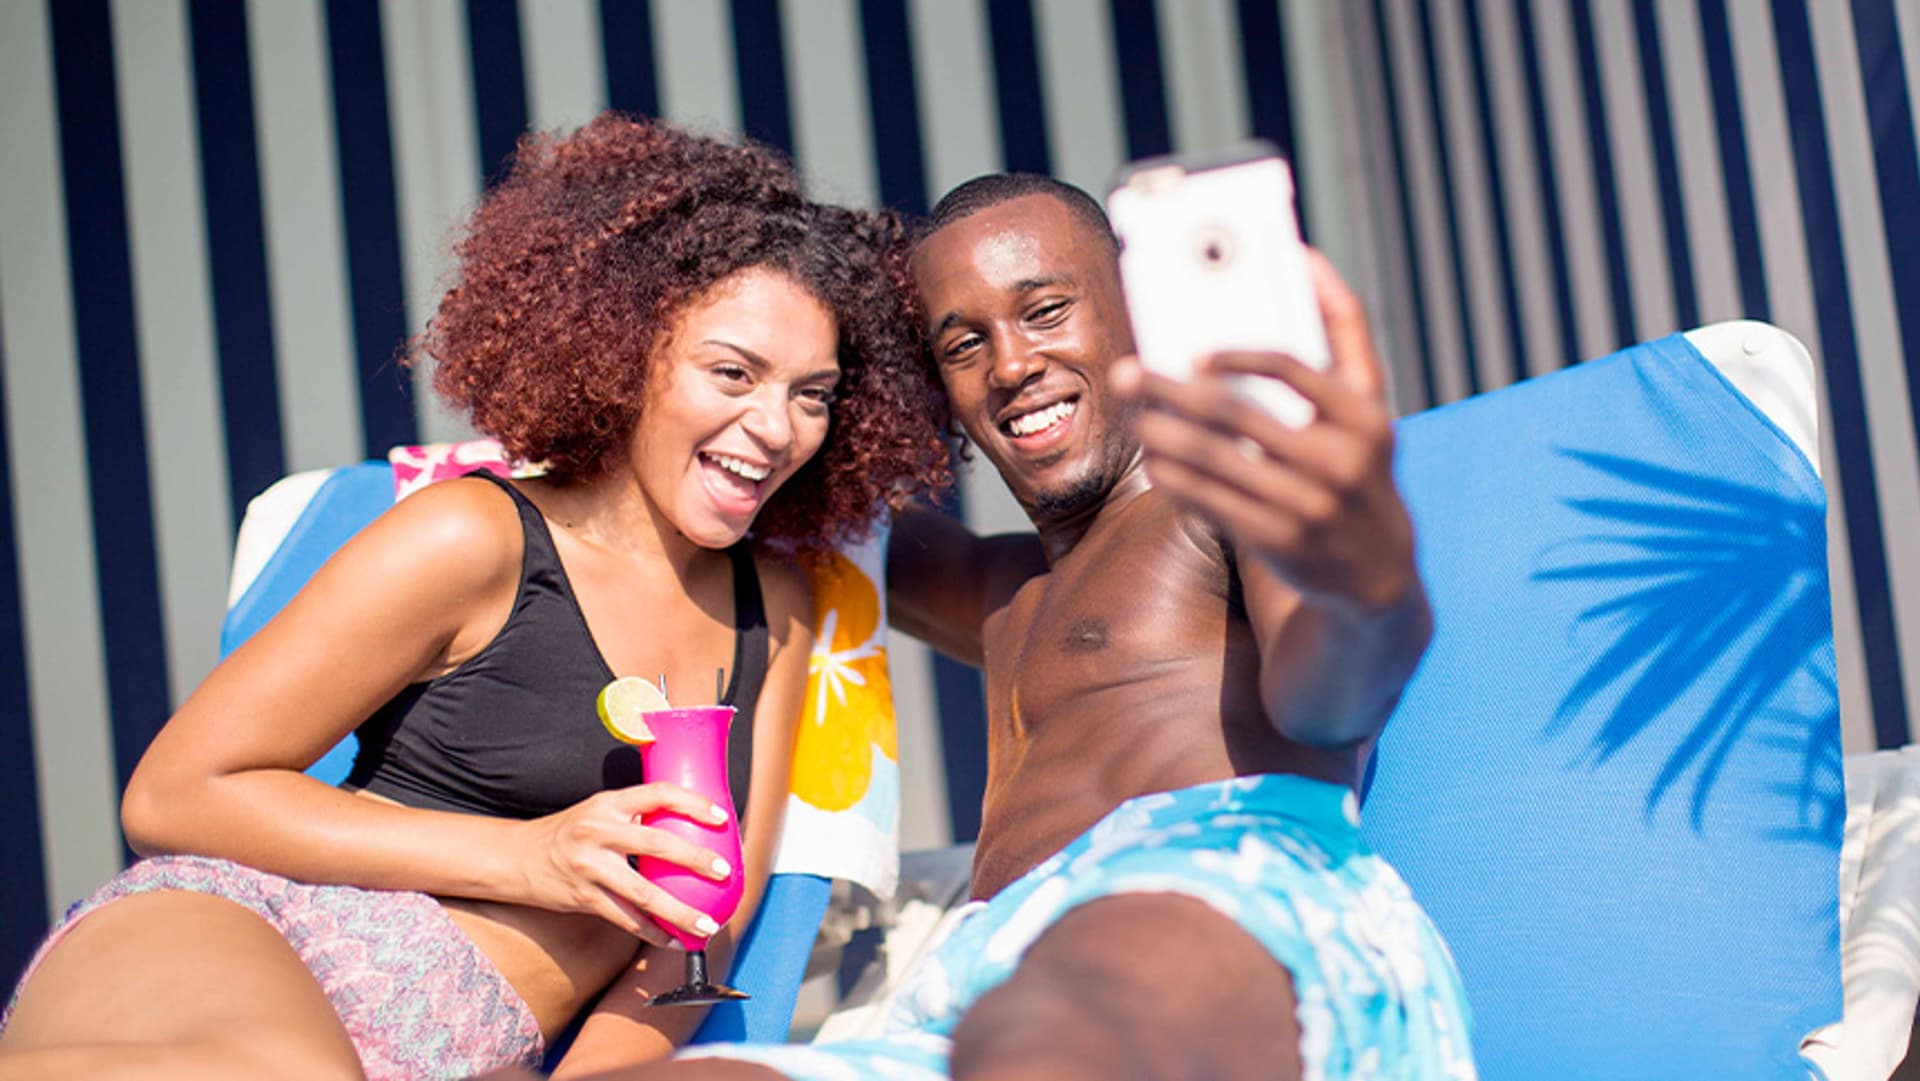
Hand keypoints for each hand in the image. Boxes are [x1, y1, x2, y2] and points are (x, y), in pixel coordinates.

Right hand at [515, 783, 734, 947]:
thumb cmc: (568, 833)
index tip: (721, 818)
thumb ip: (633, 816)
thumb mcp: (597, 811)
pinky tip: (674, 942)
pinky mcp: (583, 897)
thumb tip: (685, 827)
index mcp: (608, 804)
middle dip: (695, 859)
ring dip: (680, 913)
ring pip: (644, 894)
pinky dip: (653, 933)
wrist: (515, 857)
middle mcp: (599, 831)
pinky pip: (626, 919)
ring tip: (707, 926)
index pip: (658, 794)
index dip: (693, 803)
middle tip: (723, 871)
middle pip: (657, 843)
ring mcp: (590, 867)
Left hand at [1113, 251, 1417, 610]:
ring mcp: (1311, 504)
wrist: (1377, 569)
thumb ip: (1338, 345)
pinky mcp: (1281, 540)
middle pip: (1236, 413)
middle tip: (1128, 374)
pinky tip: (1157, 461)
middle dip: (1171, 391)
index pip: (1296, 367)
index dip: (1240, 354)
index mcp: (1367, 415)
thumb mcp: (1368, 411)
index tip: (1194, 352)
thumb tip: (1300, 264)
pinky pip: (1211, 501)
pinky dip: (1177, 478)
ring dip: (1162, 434)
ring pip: (1213, 459)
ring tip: (1137, 418)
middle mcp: (1342, 459)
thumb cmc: (1357, 466)